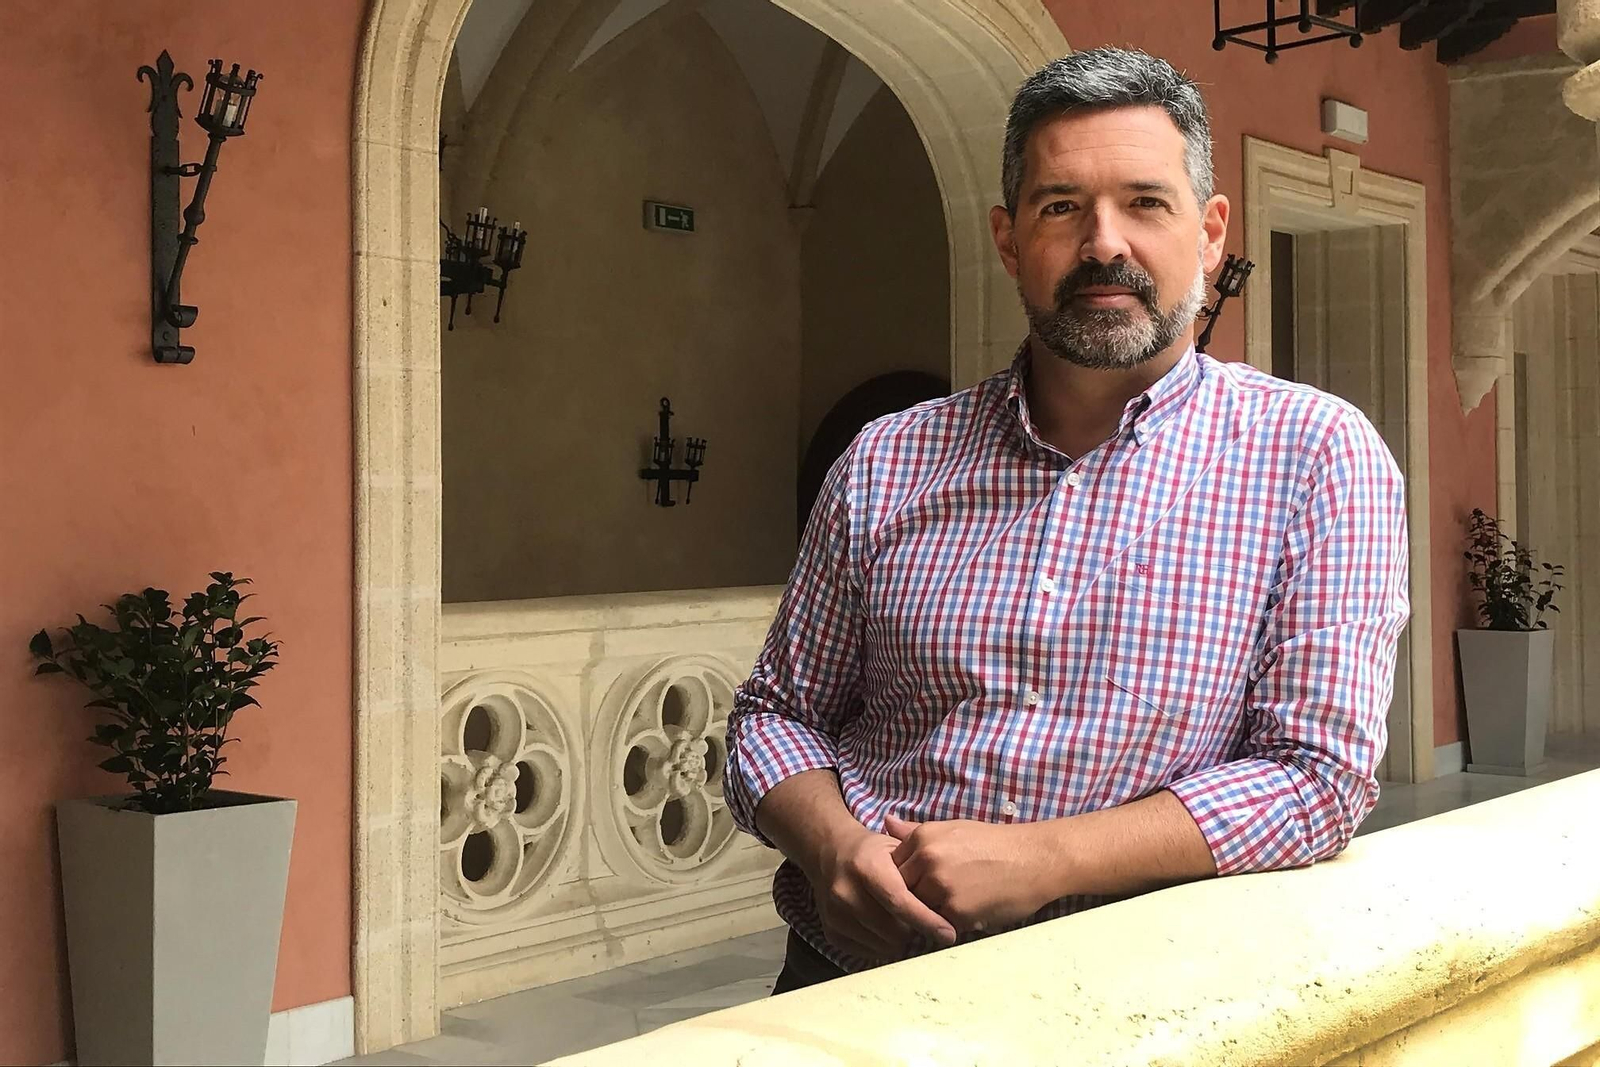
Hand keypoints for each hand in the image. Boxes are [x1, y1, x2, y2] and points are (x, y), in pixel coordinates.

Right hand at [811, 828, 958, 962]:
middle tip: (922, 921)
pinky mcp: (831, 931)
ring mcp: (835, 914)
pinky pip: (867, 953)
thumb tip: (952, 900)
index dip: (927, 920)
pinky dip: (883, 946)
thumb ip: (920, 871)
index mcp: (866, 867)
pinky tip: (887, 930)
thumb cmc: (872, 852)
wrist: (830, 853)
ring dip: (900, 939)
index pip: (900, 902)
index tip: (948, 934)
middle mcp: (845, 891)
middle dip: (914, 930)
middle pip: (892, 930)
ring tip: (903, 923)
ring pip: (882, 945)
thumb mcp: (896, 849)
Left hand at [885, 813, 1053, 935]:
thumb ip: (916, 832)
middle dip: (916, 897)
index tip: (923, 882)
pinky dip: (951, 924)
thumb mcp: (953, 829)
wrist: (1036, 859)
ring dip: (933, 912)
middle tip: (942, 896)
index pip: (894, 867)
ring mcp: (940, 885)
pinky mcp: (956, 911)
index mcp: (924, 837)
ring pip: (919, 910)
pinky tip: (971, 912)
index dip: (907, 878)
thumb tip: (886, 822)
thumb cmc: (996, 844)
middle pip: (902, 889)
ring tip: (958, 903)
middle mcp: (927, 859)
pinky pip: (940, 925)